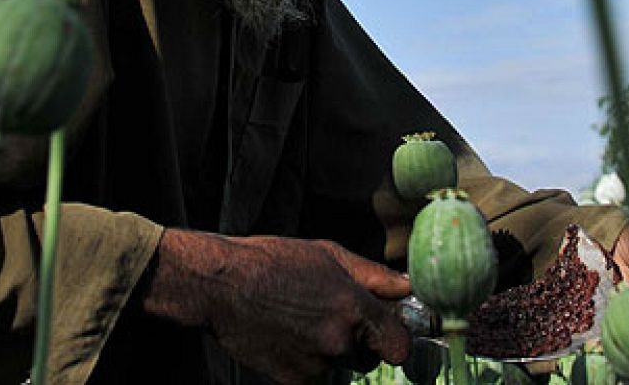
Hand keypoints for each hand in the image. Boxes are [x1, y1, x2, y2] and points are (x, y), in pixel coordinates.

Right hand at [137, 229, 412, 383]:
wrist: (221, 286)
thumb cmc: (273, 262)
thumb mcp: (328, 255)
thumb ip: (374, 276)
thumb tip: (408, 288)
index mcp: (354, 308)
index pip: (400, 346)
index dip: (396, 340)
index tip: (387, 333)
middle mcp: (339, 341)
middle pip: (369, 358)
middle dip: (358, 343)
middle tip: (331, 317)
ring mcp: (316, 365)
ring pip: (340, 368)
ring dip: (330, 353)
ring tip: (302, 322)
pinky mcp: (293, 381)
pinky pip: (315, 379)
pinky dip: (306, 364)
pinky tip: (288, 338)